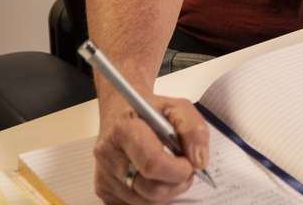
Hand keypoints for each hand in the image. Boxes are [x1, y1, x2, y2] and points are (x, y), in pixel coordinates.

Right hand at [93, 94, 209, 203]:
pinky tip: (153, 179)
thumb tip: (199, 162)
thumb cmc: (149, 110)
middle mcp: (108, 154)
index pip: (152, 163)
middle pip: (150, 188)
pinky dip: (150, 198)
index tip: (190, 165)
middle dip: (176, 185)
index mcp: (125, 129)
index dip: (177, 170)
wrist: (120, 111)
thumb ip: (194, 129)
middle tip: (185, 172)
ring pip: (144, 202)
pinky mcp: (102, 189)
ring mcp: (103, 174)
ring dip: (165, 193)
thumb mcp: (176, 107)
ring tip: (169, 173)